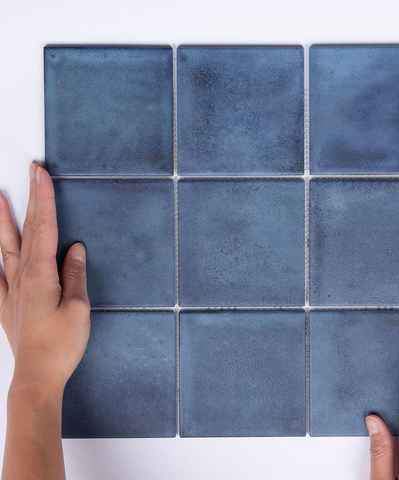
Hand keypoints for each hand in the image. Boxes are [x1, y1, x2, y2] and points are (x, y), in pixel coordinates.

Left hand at [0, 163, 89, 394]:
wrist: (37, 376)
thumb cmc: (62, 343)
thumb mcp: (79, 307)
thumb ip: (76, 275)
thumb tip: (76, 249)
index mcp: (41, 274)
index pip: (45, 227)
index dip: (44, 198)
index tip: (42, 174)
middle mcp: (21, 276)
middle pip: (27, 230)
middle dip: (30, 199)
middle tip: (30, 173)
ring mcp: (11, 290)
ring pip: (7, 247)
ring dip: (5, 221)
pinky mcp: (7, 304)